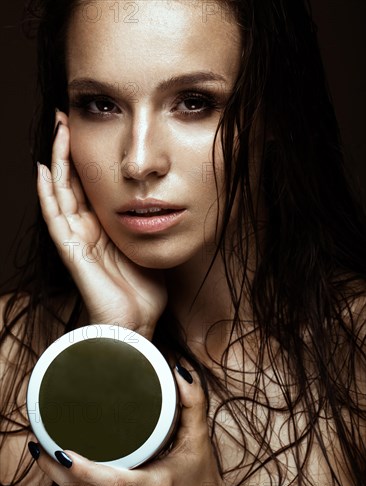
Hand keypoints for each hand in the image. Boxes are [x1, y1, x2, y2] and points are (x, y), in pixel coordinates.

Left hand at [33, 366, 234, 485]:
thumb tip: (178, 370)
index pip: (113, 481)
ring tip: (42, 452)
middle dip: (57, 471)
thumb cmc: (203, 478)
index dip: (84, 469)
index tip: (62, 449)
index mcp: (156, 485)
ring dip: (58, 480)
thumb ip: (193, 402)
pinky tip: (59, 472)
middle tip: (41, 442)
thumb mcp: (201, 438)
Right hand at [37, 112, 166, 338]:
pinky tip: (43, 170)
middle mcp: (86, 230)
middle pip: (72, 182)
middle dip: (68, 150)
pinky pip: (56, 218)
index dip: (86, 158)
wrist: (135, 325)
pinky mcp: (72, 252)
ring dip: (57, 161)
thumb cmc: (142, 292)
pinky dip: (47, 194)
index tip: (89, 128)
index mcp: (104, 228)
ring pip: (61, 192)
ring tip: (57, 129)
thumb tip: (164, 205)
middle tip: (66, 117)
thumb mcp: (150, 248)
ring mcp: (76, 240)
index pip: (90, 185)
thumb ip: (149, 226)